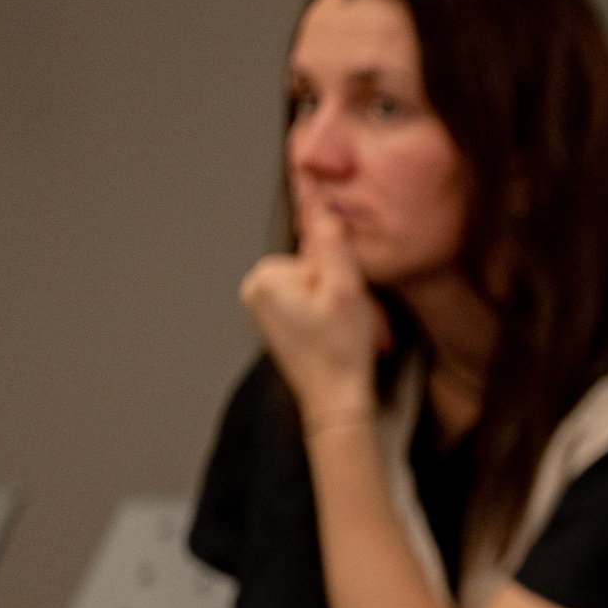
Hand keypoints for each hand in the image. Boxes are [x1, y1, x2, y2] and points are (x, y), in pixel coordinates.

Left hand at [239, 216, 385, 425]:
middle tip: (351, 317)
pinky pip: (310, 298)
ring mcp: (262, 305)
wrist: (335, 399)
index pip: (319, 250)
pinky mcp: (275, 318)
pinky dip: (329, 311)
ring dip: (339, 300)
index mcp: (266, 277)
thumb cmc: (340, 352)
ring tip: (344, 328)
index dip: (344, 273)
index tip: (346, 302)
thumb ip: (334, 245)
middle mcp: (256, 288)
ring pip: (316, 282)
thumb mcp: (346, 290)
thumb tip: (324, 208)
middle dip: (341, 287)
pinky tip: (335, 333)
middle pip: (315, 265)